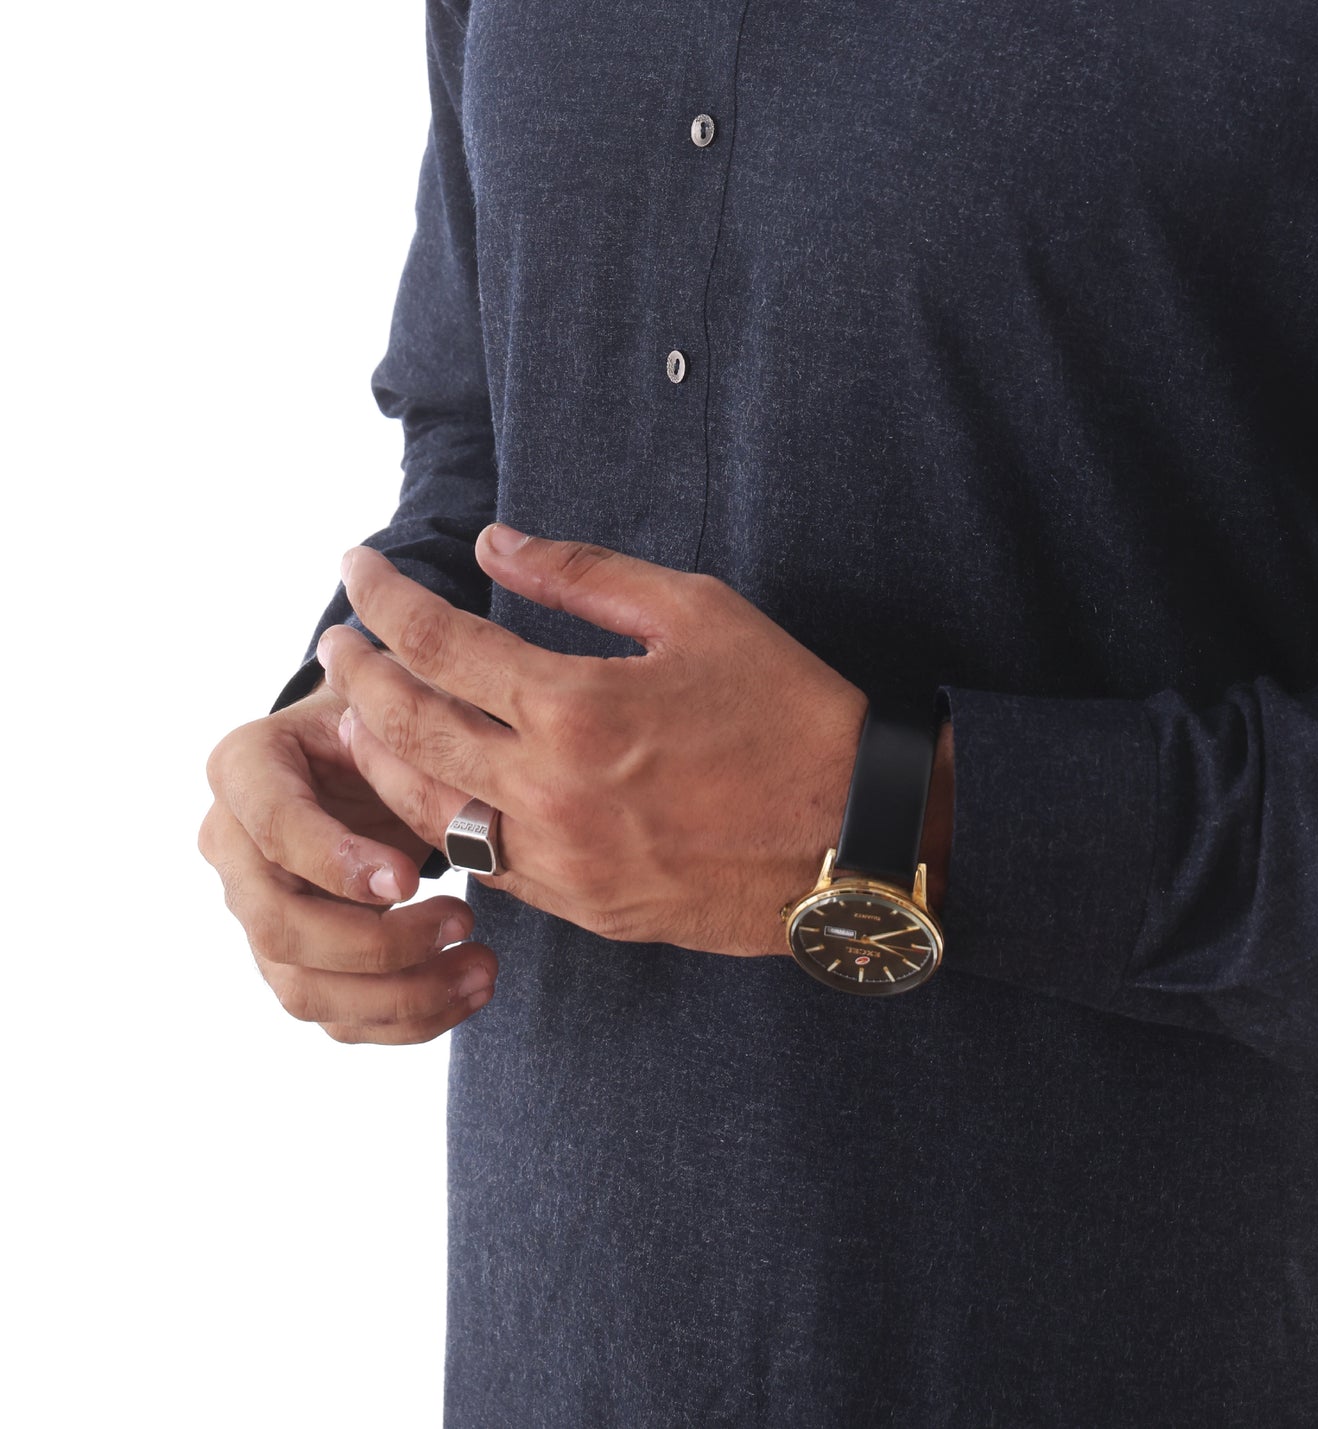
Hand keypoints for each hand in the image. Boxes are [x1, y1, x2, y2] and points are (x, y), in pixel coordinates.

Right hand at [199, 683, 496, 1042]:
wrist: (369, 744)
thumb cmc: (385, 711)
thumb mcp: (392, 692)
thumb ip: (406, 715)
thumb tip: (440, 747)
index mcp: (244, 765)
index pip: (274, 825)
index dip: (335, 859)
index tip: (411, 875)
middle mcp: (231, 843)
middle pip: (278, 924)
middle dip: (374, 942)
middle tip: (462, 922)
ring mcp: (254, 910)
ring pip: (302, 987)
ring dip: (398, 996)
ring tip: (483, 969)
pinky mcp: (289, 958)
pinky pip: (333, 1016)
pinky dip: (403, 1020)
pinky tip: (467, 991)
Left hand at [318, 529, 887, 955]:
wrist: (850, 835)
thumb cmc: (785, 707)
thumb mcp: (695, 610)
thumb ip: (582, 575)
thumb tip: (493, 543)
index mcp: (576, 704)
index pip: (442, 642)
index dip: (387, 599)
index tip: (357, 566)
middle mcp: (550, 788)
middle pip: (410, 727)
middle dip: (359, 675)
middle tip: (335, 638)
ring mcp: (558, 858)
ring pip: (427, 809)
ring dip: (380, 756)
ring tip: (357, 713)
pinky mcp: (577, 905)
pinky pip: (481, 864)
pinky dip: (438, 823)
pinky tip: (427, 792)